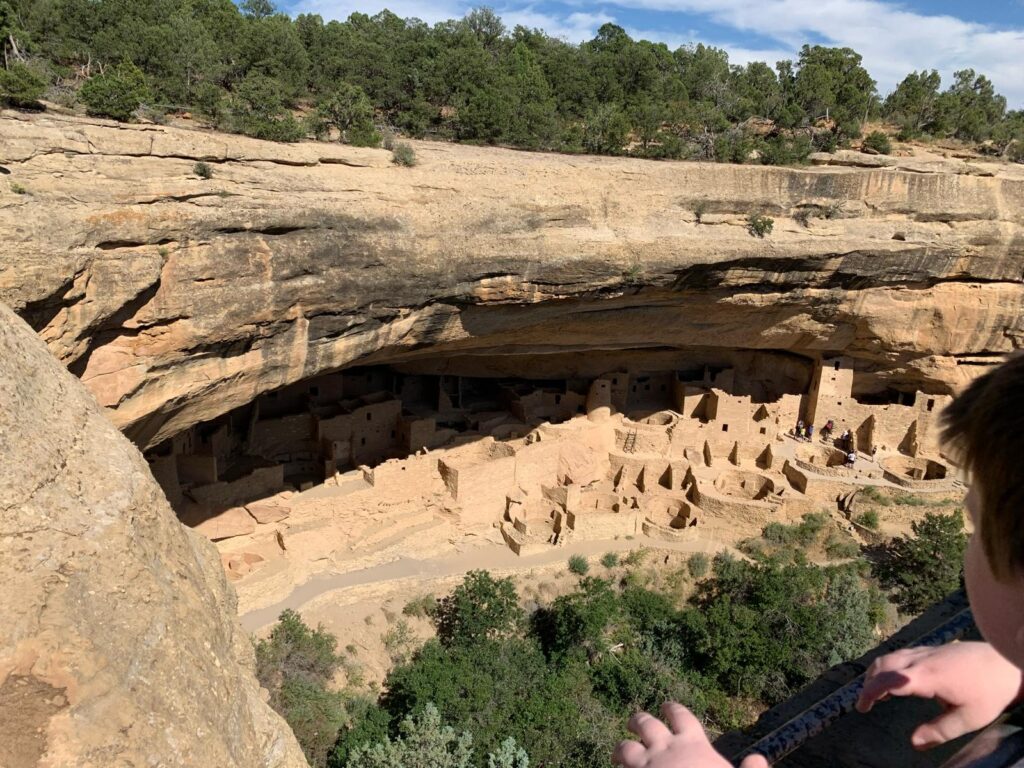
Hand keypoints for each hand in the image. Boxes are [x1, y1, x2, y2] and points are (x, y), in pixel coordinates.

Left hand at [613, 702, 768, 767]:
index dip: (672, 709)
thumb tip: (759, 758)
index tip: (666, 707)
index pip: (680, 716)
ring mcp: (644, 765)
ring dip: (621, 747)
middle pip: (645, 724)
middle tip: (635, 722)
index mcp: (692, 744)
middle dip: (639, 721)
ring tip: (619, 751)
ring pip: (624, 747)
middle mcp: (664, 748)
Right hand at [856, 642, 1022, 749]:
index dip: (871, 692)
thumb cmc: (989, 691)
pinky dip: (889, 666)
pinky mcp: (931, 648)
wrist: (1006, 661)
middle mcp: (920, 659)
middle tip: (866, 703)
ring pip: (890, 657)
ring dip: (877, 673)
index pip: (889, 680)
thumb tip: (914, 742)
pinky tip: (898, 679)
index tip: (863, 707)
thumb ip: (940, 731)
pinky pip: (901, 654)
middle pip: (883, 665)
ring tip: (878, 693)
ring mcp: (925, 651)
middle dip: (869, 683)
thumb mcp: (969, 718)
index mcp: (927, 676)